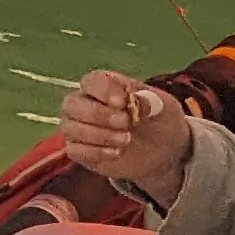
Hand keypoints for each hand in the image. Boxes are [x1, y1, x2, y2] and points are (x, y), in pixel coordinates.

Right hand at [58, 70, 190, 205]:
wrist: (164, 151)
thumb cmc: (160, 120)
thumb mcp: (164, 107)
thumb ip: (150, 100)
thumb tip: (134, 99)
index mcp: (104, 86)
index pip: (91, 81)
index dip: (103, 90)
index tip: (124, 102)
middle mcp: (84, 104)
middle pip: (72, 104)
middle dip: (97, 114)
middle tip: (126, 123)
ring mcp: (78, 128)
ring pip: (70, 127)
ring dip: (98, 134)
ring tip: (126, 140)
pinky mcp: (79, 150)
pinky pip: (74, 150)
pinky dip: (95, 152)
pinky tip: (117, 153)